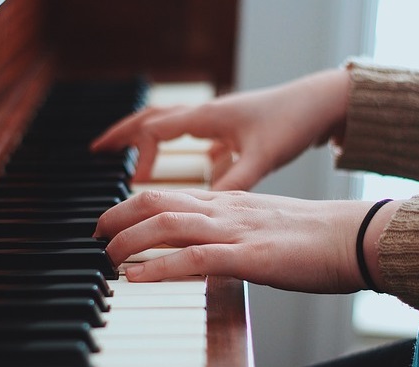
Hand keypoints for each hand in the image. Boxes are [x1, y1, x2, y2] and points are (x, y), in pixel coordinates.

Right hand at [90, 69, 349, 190]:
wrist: (321, 102)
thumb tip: (205, 211)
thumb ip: (233, 184)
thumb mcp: (262, 158)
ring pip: (169, 124)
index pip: (155, 129)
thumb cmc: (293, 123)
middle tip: (97, 149)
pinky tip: (184, 166)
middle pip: (152, 118)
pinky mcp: (229, 128)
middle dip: (122, 133)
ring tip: (127, 156)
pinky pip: (192, 134)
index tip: (131, 183)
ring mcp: (217, 120)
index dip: (137, 155)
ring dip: (145, 138)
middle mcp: (206, 114)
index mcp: (207, 117)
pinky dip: (177, 147)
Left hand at [94, 188, 376, 292]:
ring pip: (168, 224)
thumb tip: (205, 246)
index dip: (132, 205)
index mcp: (229, 201)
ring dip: (129, 239)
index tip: (113, 221)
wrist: (355, 236)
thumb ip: (232, 229)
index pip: (169, 194)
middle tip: (96, 233)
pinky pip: (195, 258)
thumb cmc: (314, 235)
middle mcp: (226, 210)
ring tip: (106, 254)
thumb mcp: (263, 225)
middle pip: (157, 200)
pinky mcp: (251, 257)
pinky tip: (135, 276)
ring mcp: (236, 231)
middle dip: (118, 214)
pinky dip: (159, 267)